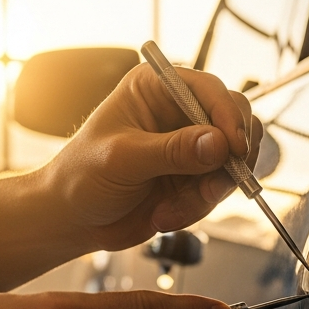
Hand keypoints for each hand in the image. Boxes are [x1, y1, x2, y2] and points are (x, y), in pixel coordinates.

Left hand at [44, 63, 263, 253]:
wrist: (74, 220)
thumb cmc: (82, 177)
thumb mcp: (123, 160)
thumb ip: (172, 151)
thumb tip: (217, 142)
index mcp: (156, 89)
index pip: (208, 89)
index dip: (227, 115)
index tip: (234, 147)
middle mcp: (178, 112)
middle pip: (233, 121)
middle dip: (228, 159)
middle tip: (211, 188)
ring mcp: (190, 147)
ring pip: (233, 161)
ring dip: (209, 191)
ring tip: (171, 210)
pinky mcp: (196, 177)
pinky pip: (220, 189)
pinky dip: (201, 207)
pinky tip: (166, 215)